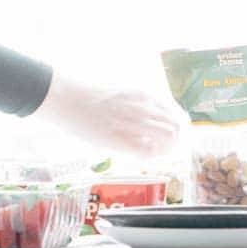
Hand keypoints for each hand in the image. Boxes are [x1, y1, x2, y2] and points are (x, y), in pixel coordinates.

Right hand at [31, 72, 189, 157]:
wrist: (67, 98)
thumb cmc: (90, 97)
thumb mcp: (122, 92)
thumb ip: (140, 103)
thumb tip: (154, 116)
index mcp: (143, 94)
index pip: (176, 113)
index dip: (179, 126)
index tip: (176, 134)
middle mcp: (142, 107)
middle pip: (176, 127)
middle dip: (176, 140)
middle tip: (167, 147)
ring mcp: (131, 122)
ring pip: (167, 138)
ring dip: (165, 149)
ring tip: (155, 152)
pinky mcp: (119, 138)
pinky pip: (147, 151)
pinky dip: (150, 156)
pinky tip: (142, 155)